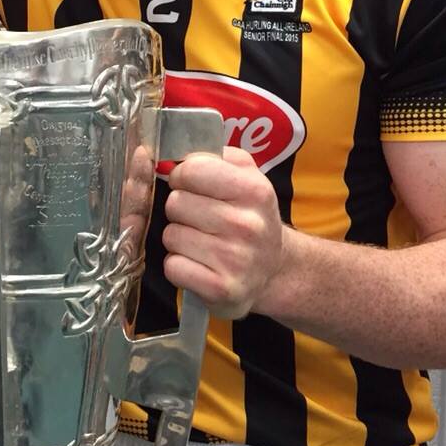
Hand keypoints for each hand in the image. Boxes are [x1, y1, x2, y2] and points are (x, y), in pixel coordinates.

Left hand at [161, 146, 282, 319]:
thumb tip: (175, 156)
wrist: (274, 270)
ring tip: (201, 242)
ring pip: (171, 235)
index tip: (190, 185)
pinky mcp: (220, 289)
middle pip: (176, 203)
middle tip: (199, 219)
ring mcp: (235, 260)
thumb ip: (216, 156)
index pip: (192, 170)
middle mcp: (247, 225)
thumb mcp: (247, 177)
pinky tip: (198, 264)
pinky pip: (173, 266)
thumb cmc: (251, 217)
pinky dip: (178, 265)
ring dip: (179, 238)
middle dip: (180, 209)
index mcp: (254, 191)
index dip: (183, 176)